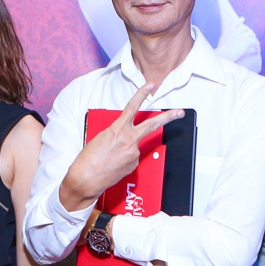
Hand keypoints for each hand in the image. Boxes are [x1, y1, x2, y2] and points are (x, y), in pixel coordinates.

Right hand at [58, 82, 183, 211]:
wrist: (85, 179)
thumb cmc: (88, 159)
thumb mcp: (101, 137)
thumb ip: (116, 132)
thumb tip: (125, 136)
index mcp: (118, 130)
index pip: (133, 107)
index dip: (142, 94)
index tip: (150, 86)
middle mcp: (129, 140)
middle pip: (153, 125)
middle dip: (168, 117)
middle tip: (179, 112)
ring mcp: (133, 154)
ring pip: (135, 145)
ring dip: (125, 148)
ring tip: (110, 156)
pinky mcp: (134, 165)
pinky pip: (132, 157)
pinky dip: (124, 158)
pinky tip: (114, 163)